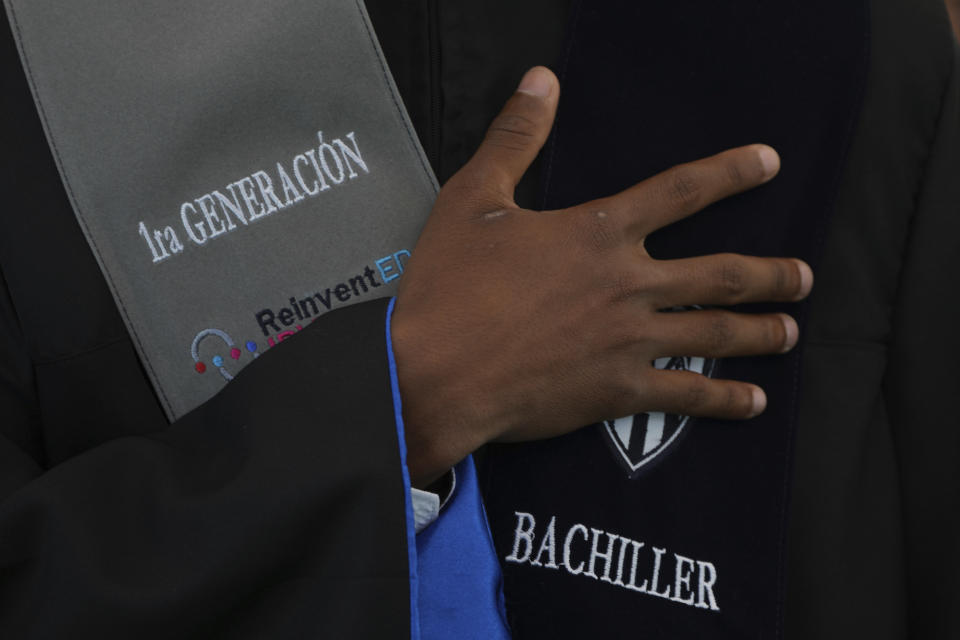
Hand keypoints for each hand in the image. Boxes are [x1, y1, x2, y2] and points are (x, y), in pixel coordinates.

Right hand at [392, 67, 812, 486]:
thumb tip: (542, 80)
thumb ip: (516, 137)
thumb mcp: (473, 198)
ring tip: (792, 332)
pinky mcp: (617, 391)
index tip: (769, 163)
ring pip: (716, 333)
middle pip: (721, 274)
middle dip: (772, 274)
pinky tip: (753, 401)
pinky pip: (686, 395)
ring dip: (761, 332)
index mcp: (599, 232)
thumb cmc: (450, 286)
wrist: (435, 373)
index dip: (729, 172)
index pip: (679, 192)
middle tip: (805, 276)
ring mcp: (629, 341)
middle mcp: (628, 283)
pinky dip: (724, 398)